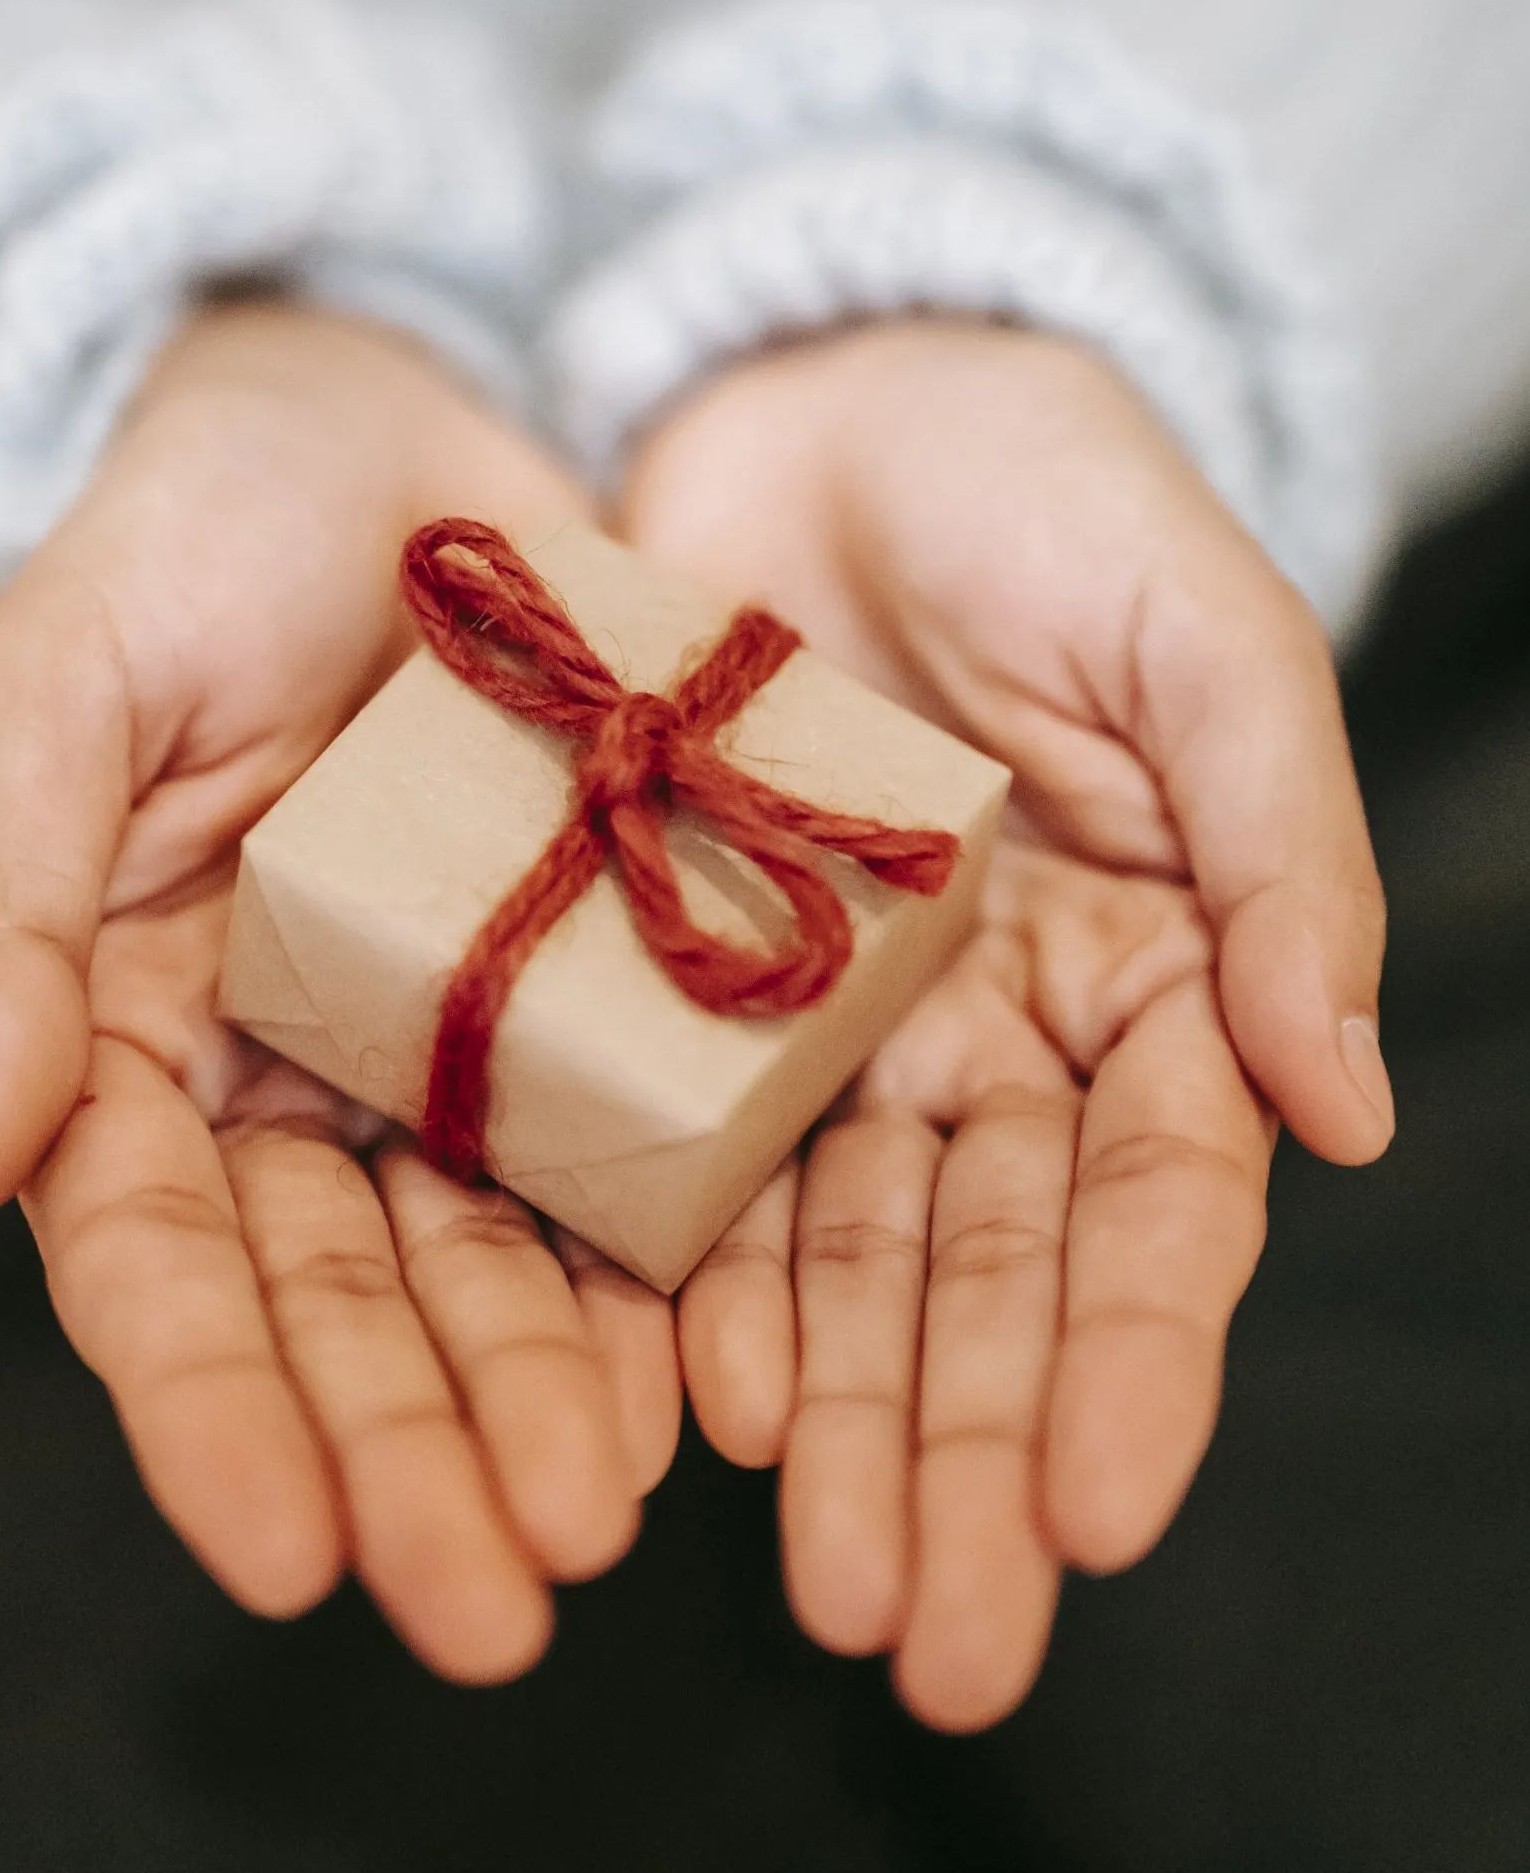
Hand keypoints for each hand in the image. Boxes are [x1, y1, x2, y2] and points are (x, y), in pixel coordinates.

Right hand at [0, 303, 679, 1682]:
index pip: (156, 1258)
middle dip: (408, 1450)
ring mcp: (455, 1034)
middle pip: (342, 1297)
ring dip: (543, 1399)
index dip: (211, 1410)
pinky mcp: (596, 979)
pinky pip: (627, 1144)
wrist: (386, 423)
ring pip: (490, 1254)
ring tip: (606, 1524)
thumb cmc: (189, 534)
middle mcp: (297, 1063)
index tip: (287, 1554)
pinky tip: (709, 1377)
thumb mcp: (59, 686)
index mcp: (135, 1023)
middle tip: (495, 1600)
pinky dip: (662, 1265)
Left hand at [622, 317, 1389, 1728]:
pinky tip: (692, 1405)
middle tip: (943, 1639)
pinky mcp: (687, 975)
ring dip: (842, 1427)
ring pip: (847, 1257)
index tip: (1100, 1512)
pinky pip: (694, 1152)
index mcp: (1148, 965)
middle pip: (990, 1276)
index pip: (1156, 1203)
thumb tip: (1346, 1099)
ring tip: (829, 1585)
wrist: (822, 396)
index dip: (1133, 1357)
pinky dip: (697, 1282)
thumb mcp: (1199, 636)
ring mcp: (835, 1016)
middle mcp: (993, 1026)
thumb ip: (1279, 853)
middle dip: (972, 1455)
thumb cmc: (1044, 486)